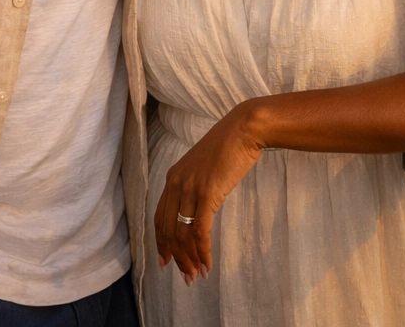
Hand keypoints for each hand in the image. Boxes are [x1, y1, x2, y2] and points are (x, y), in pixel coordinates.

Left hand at [154, 104, 264, 282]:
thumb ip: (197, 185)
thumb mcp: (205, 166)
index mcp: (173, 178)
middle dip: (177, 257)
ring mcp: (190, 189)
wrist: (244, 129)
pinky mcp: (207, 194)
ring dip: (190, 258)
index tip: (165, 261)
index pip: (159, 218)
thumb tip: (200, 207)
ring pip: (182, 234)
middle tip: (187, 276)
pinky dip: (202, 251)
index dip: (161, 243)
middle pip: (169, 231)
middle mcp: (176, 184)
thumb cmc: (230, 146)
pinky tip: (208, 262)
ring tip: (198, 274)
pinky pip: (199, 231)